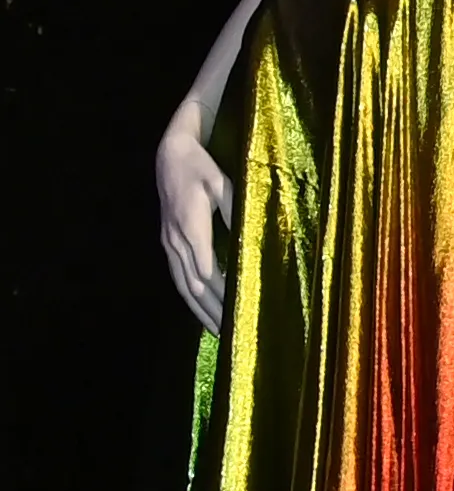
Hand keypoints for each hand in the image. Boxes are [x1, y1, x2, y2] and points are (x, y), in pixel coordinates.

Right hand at [153, 127, 235, 328]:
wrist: (171, 156)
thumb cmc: (202, 167)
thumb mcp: (223, 182)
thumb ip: (233, 209)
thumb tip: (247, 233)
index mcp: (191, 225)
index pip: (207, 269)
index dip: (223, 292)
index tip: (242, 311)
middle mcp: (176, 239)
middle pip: (195, 284)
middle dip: (215, 310)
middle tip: (236, 335)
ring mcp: (169, 243)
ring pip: (183, 285)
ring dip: (201, 310)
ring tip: (220, 333)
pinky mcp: (168, 244)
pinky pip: (177, 277)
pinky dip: (190, 299)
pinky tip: (202, 313)